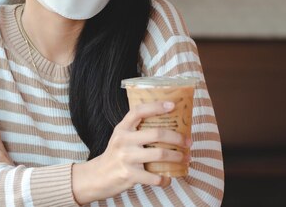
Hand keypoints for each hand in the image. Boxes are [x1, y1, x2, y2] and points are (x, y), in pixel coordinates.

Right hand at [72, 101, 191, 204]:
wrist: (97, 177)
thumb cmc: (116, 154)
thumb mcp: (121, 137)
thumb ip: (137, 129)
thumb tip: (168, 123)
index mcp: (123, 128)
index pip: (139, 111)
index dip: (156, 106)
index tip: (172, 105)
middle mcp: (124, 140)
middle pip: (157, 134)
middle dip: (177, 138)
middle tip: (188, 142)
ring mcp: (126, 158)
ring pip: (159, 154)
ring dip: (177, 157)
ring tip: (185, 158)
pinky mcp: (129, 175)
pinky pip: (154, 177)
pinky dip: (165, 179)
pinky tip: (168, 178)